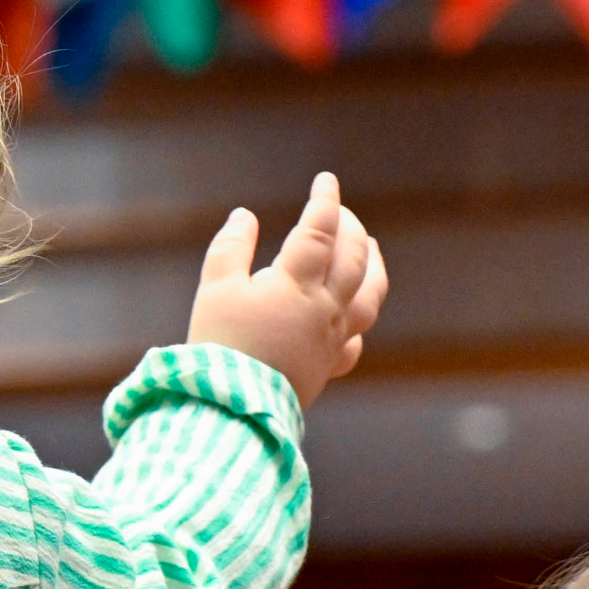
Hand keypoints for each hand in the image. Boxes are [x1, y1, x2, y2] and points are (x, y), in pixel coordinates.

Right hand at [187, 172, 387, 401]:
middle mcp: (325, 308)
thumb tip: (246, 215)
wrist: (234, 408)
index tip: (326, 179)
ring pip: (369, 297)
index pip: (320, 230)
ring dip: (373, 266)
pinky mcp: (327, 367)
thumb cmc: (221, 345)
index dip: (325, 201)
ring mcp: (332, 339)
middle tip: (337, 211)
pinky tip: (349, 315)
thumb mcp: (215, 289)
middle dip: (349, 227)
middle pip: (353, 257)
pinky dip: (356, 323)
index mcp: (297, 284)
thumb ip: (231, 247)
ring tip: (369, 247)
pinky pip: (353, 343)